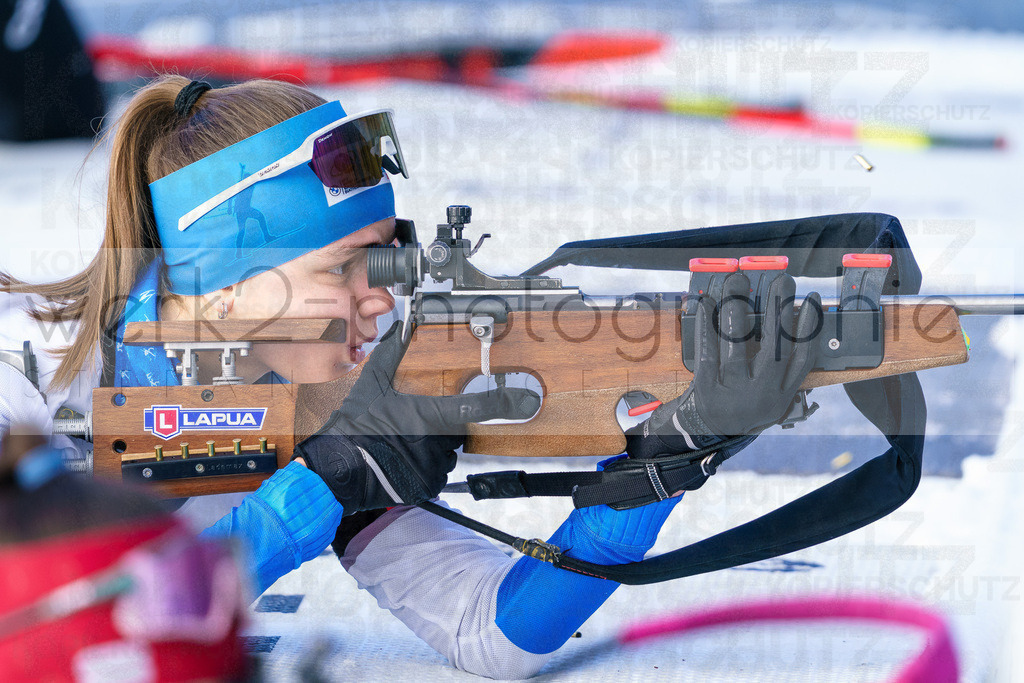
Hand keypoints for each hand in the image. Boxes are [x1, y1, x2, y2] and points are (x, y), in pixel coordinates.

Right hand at [295, 320, 540, 512]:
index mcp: (428, 415)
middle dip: (442, 429)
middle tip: (414, 426)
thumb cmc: (354, 427)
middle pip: (457, 433)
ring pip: (447, 456)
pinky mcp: (427, 487)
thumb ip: (389, 355)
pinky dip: (424, 469)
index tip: (527, 400)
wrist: (337, 469)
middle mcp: (436, 442)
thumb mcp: (370, 385)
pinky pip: (436, 475)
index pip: (473, 407)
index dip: (503, 403)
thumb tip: (400, 327)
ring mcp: (432, 467)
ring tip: (402, 446)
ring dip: (433, 451)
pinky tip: (401, 462)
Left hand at [627, 271, 818, 459]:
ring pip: (737, 345)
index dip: (810, 327)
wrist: (709, 434)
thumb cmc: (744, 405)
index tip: (811, 299)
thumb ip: (786, 369)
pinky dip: (706, 325)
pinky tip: (707, 303)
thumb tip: (800, 321)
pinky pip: (707, 351)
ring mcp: (734, 392)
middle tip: (782, 279)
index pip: (803, 358)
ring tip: (738, 281)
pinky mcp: (706, 388)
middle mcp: (762, 394)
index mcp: (783, 394)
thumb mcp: (773, 397)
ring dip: (737, 308)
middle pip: (775, 346)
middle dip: (779, 309)